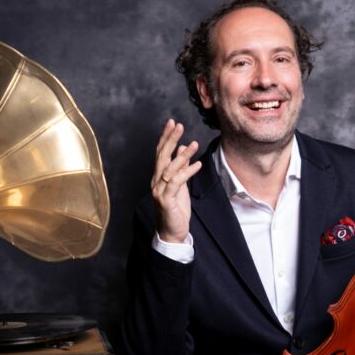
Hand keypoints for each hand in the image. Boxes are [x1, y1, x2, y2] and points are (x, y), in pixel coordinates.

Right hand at [151, 119, 202, 242]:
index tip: (172, 123)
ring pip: (169, 168)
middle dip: (170, 139)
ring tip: (194, 143)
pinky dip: (187, 172)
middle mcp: (156, 182)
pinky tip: (198, 164)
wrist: (172, 232)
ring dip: (182, 155)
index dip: (166, 137)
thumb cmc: (176, 209)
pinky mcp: (166, 200)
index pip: (160, 153)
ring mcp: (159, 191)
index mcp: (159, 176)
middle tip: (178, 125)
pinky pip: (177, 182)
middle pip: (161, 156)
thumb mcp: (181, 184)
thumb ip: (181, 167)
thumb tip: (184, 148)